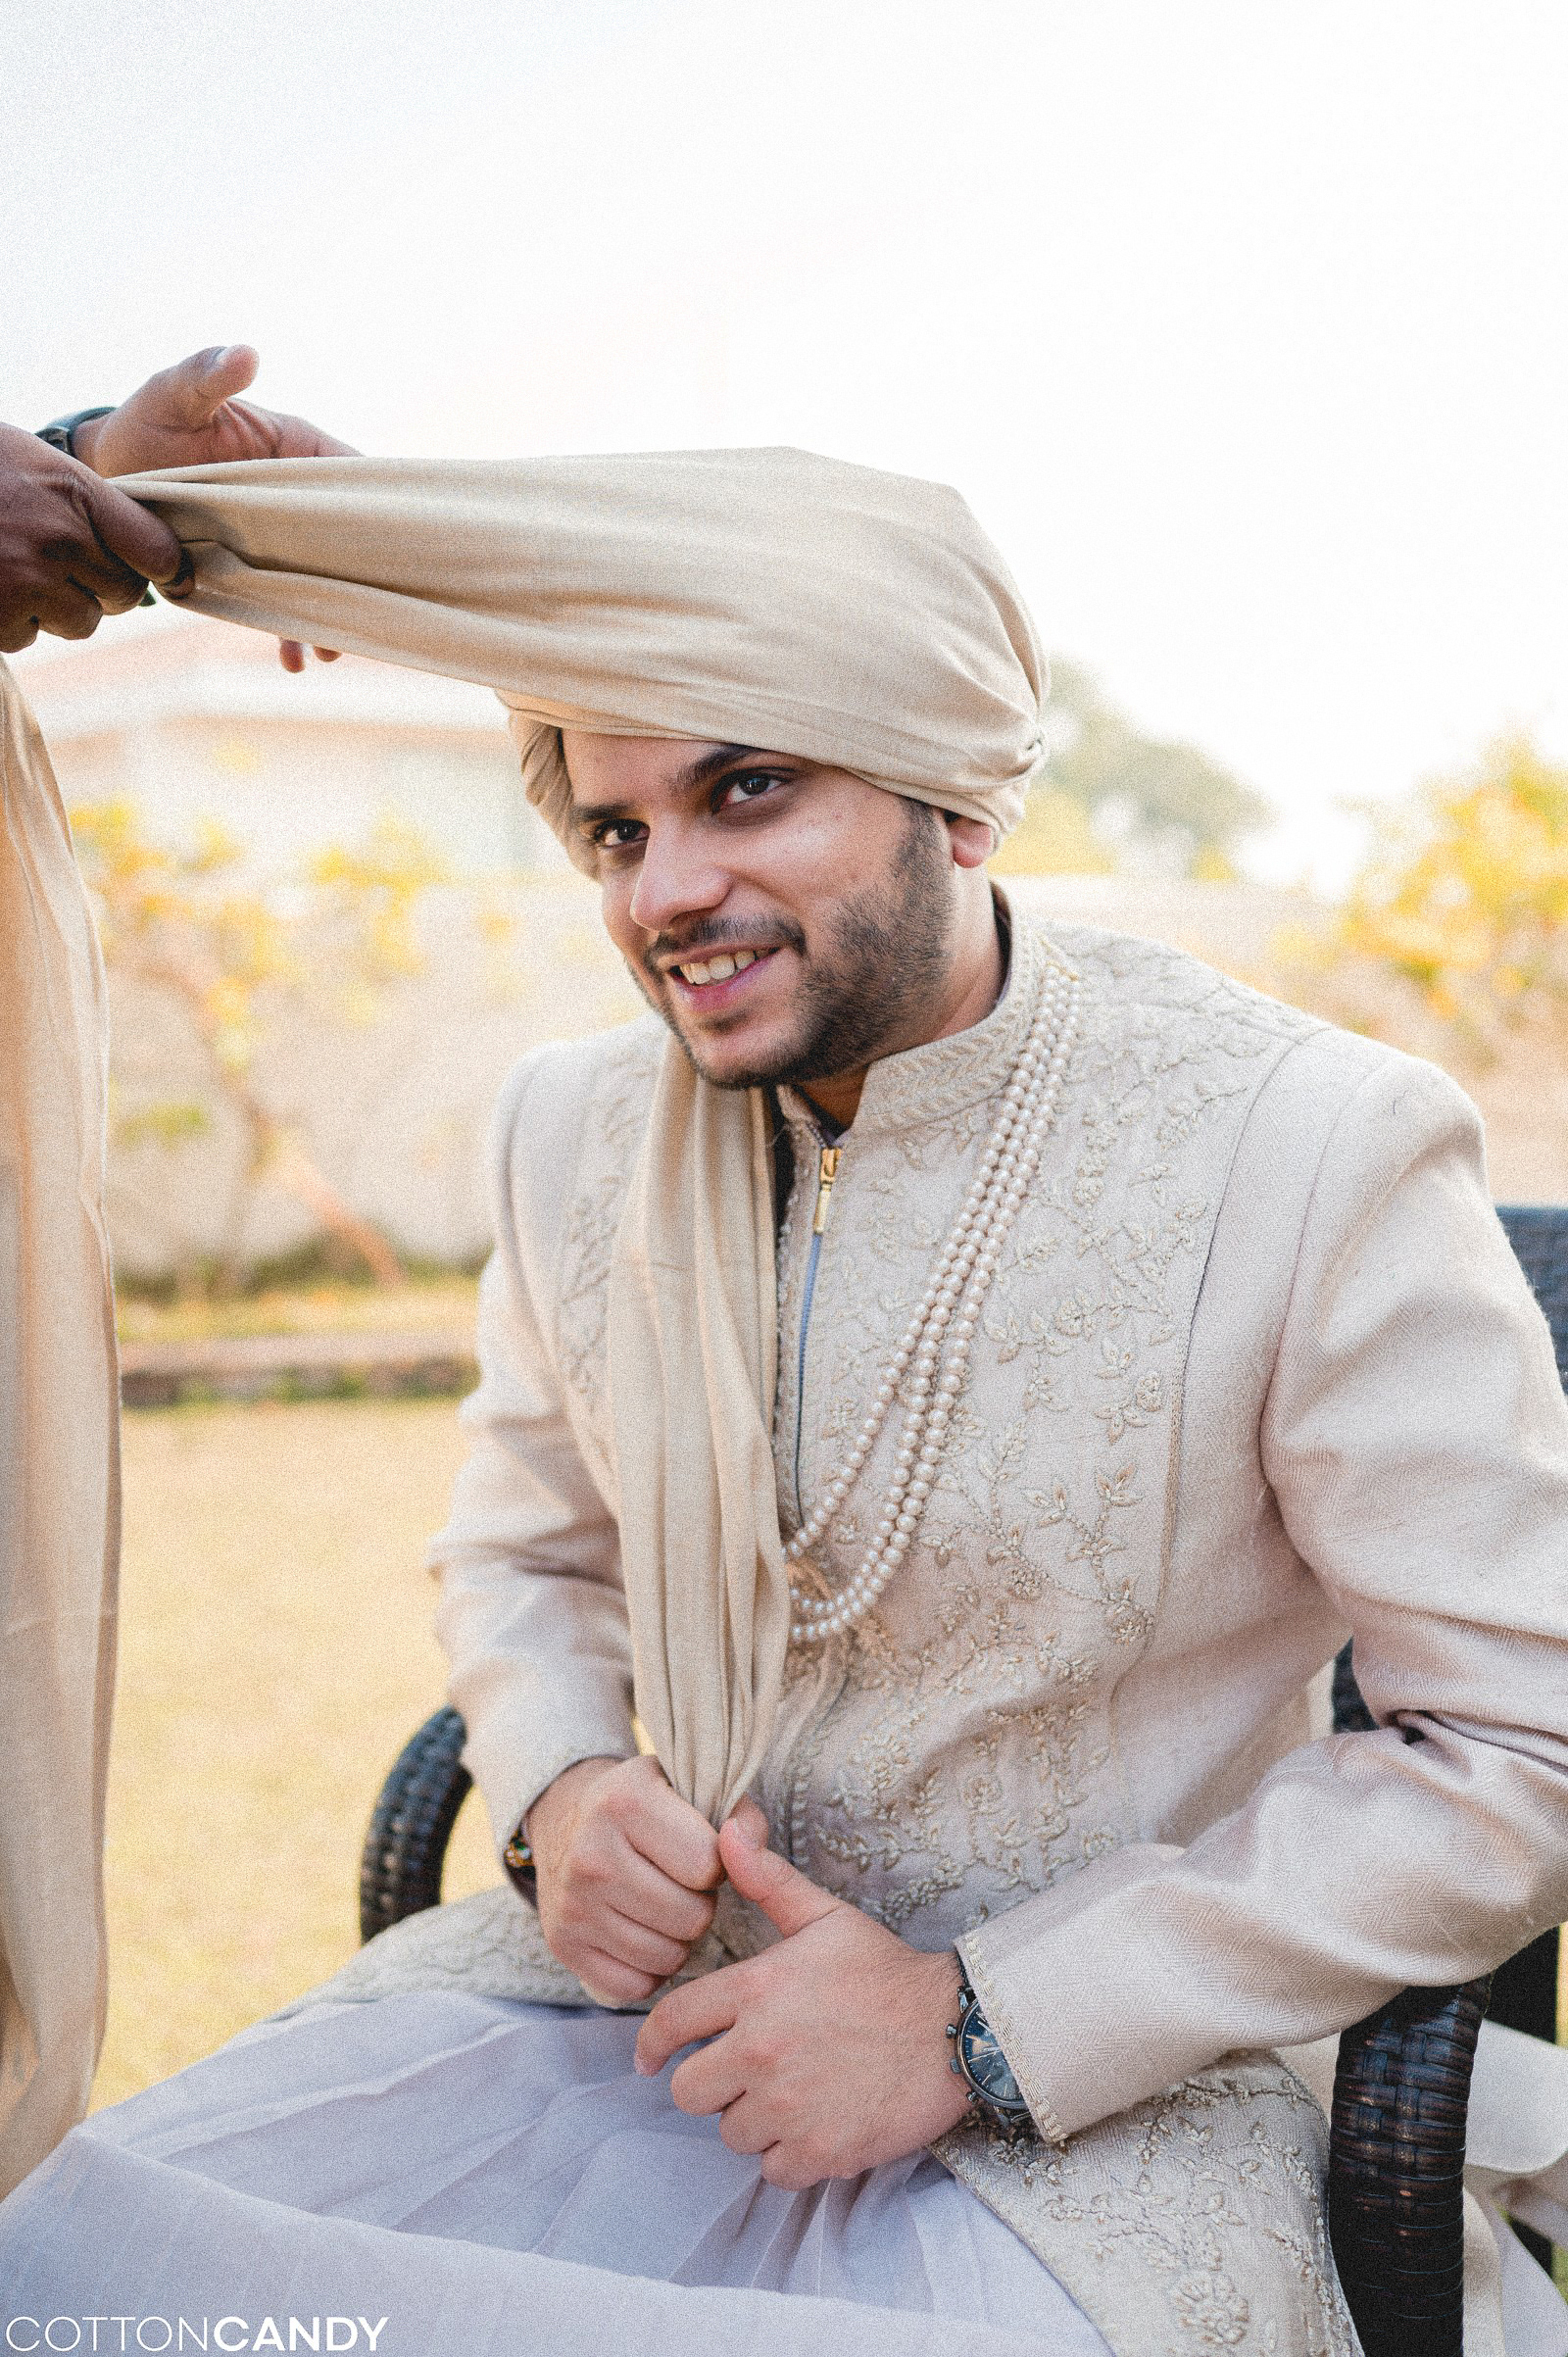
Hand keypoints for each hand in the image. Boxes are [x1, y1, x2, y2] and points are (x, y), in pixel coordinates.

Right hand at [0, 421, 184, 653]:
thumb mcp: (31, 459)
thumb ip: (86, 500)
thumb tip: (150, 552)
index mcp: (74, 492)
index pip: (156, 549)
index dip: (168, 568)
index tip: (172, 576)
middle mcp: (59, 539)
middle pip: (124, 595)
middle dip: (103, 587)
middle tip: (67, 565)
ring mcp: (27, 582)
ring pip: (80, 622)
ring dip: (56, 608)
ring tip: (16, 570)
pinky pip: (28, 637)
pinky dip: (11, 621)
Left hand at [74, 346, 353, 672]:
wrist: (111, 473)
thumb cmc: (147, 423)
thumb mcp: (173, 395)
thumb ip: (207, 376)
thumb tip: (245, 354)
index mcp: (296, 449)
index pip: (354, 475)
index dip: (380, 507)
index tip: (396, 540)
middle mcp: (296, 499)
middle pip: (349, 539)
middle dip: (362, 576)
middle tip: (367, 609)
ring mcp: (278, 540)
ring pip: (321, 580)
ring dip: (328, 616)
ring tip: (326, 651)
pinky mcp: (254, 571)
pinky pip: (282, 603)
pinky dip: (290, 631)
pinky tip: (291, 659)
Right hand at [527, 1754, 726, 2006]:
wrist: (568, 1821)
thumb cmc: (647, 1809)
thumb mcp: (691, 1787)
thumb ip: (739, 1814)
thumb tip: (747, 1846)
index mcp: (627, 1800)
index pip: (708, 1865)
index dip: (716, 1865)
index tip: (699, 1854)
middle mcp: (592, 1853)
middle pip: (693, 1917)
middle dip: (700, 1905)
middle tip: (681, 1885)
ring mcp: (573, 1904)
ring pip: (668, 1957)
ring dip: (678, 1939)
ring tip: (664, 1908)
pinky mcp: (563, 1945)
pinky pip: (635, 1986)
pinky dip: (649, 1970)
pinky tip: (642, 1934)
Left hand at [634, 1811, 970, 2188]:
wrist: (954, 2029)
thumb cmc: (886, 1971)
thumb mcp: (826, 1917)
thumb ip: (768, 1879)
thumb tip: (727, 1830)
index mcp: (756, 1989)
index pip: (672, 2023)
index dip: (652, 2045)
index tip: (650, 2059)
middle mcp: (761, 2050)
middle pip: (690, 2092)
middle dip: (711, 2084)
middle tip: (744, 2075)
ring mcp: (789, 2106)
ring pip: (730, 2133)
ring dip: (753, 2121)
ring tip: (790, 2097)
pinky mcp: (820, 2151)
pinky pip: (772, 2170)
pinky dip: (788, 2157)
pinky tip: (813, 2128)